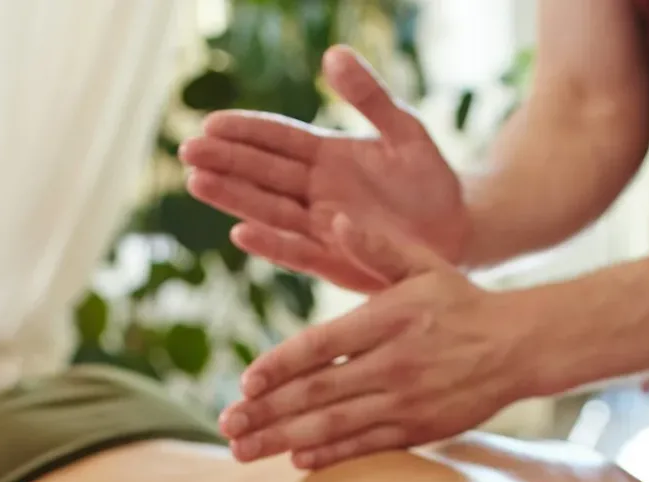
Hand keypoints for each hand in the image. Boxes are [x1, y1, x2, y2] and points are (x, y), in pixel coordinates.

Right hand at [181, 45, 468, 291]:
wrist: (461, 229)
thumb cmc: (431, 179)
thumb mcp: (404, 129)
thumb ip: (370, 97)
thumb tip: (333, 55)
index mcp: (327, 158)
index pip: (277, 141)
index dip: (244, 132)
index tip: (209, 123)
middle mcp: (318, 194)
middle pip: (263, 175)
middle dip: (225, 163)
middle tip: (187, 151)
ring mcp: (324, 228)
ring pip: (270, 211)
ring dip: (234, 198)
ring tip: (197, 182)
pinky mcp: (338, 260)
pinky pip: (298, 252)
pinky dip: (271, 245)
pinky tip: (240, 233)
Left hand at [219, 216, 528, 468]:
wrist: (519, 346)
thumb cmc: (462, 301)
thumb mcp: (423, 264)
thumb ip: (376, 247)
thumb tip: (334, 217)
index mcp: (387, 320)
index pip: (320, 346)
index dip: (280, 366)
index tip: (246, 383)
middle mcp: (393, 364)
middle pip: (317, 392)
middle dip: (267, 412)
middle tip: (226, 424)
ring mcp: (405, 401)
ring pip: (335, 425)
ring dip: (284, 440)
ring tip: (243, 451)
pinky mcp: (419, 428)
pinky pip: (367, 445)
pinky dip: (331, 455)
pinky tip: (297, 461)